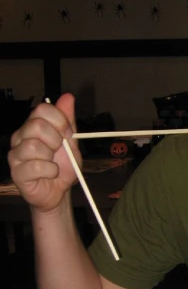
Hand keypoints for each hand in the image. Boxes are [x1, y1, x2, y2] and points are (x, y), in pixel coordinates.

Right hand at [8, 93, 81, 213]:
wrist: (59, 191)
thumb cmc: (62, 166)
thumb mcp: (71, 142)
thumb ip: (68, 120)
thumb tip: (67, 97)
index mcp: (32, 127)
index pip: (41, 110)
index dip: (60, 120)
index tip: (68, 134)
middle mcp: (20, 138)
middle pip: (36, 126)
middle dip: (56, 140)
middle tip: (58, 151)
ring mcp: (16, 155)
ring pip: (34, 146)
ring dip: (51, 157)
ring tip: (53, 164)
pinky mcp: (17, 172)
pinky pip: (36, 166)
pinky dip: (50, 171)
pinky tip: (50, 174)